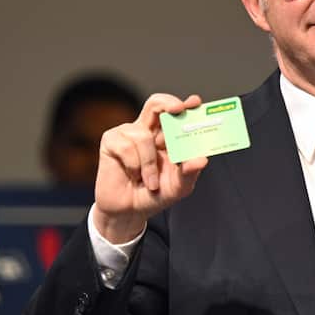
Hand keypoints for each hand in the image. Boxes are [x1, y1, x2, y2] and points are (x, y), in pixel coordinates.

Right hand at [93, 93, 208, 242]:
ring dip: (149, 163)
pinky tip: (132, 175)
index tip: (195, 103)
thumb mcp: (178, 186)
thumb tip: (203, 159)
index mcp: (168, 137)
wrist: (128, 211)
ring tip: (149, 181)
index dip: (186, 105)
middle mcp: (149, 131)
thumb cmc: (154, 194)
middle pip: (156, 103)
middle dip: (168, 103)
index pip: (176, 113)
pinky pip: (126, 146)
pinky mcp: (111, 141)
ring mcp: (128, 134)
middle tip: (179, 109)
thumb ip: (190, 172)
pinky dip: (133, 165)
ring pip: (143, 135)